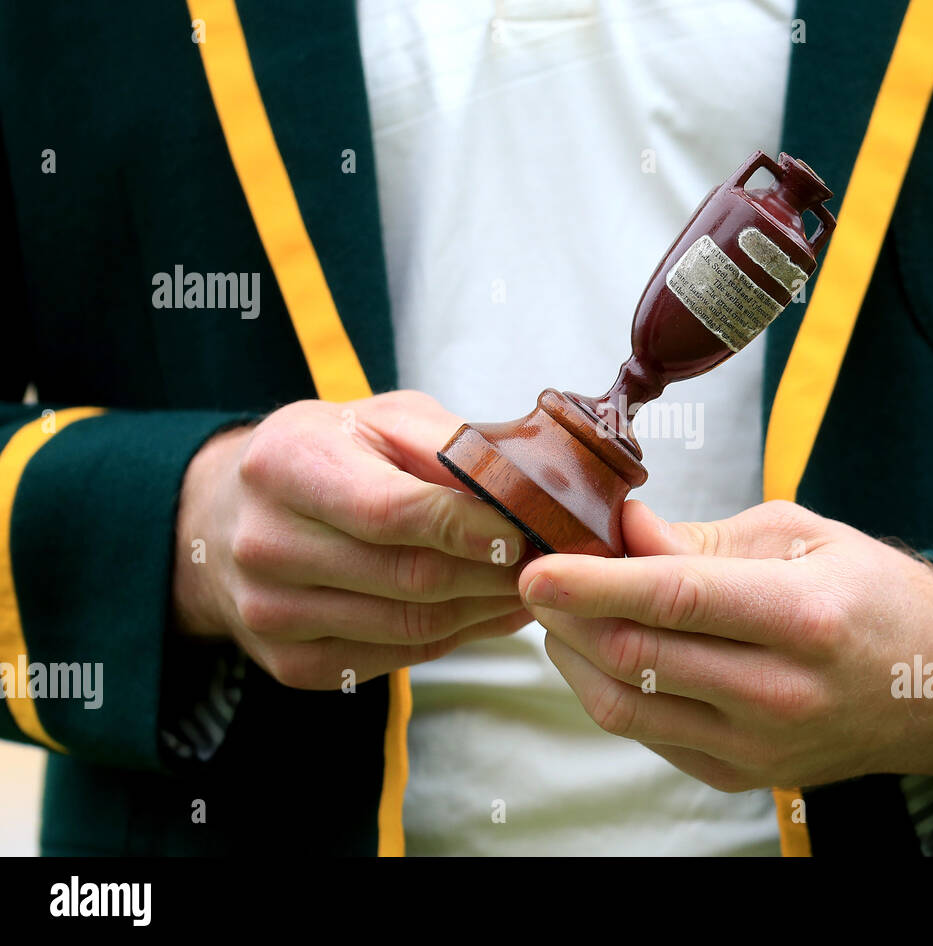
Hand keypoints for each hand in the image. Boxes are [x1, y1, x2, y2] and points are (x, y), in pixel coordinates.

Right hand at [173, 391, 531, 688]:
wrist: (231, 516)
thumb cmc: (329, 455)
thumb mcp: (379, 420)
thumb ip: (448, 443)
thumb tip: (527, 484)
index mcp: (284, 464)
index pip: (392, 510)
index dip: (471, 527)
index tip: (528, 530)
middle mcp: (264, 543)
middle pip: (410, 575)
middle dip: (495, 572)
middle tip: (549, 561)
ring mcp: (269, 612)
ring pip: (412, 624)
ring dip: (487, 609)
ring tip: (531, 585)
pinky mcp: (290, 664)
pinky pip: (399, 656)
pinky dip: (459, 637)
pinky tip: (492, 611)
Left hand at [520, 500, 932, 791]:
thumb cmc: (871, 594)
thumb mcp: (801, 536)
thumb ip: (702, 539)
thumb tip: (622, 529)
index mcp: (801, 617)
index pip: (673, 598)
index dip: (594, 582)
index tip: (536, 568)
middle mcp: (778, 692)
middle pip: (635, 655)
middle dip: (567, 614)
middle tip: (541, 576)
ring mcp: (757, 745)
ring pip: (625, 706)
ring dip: (574, 656)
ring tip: (563, 613)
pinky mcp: (740, 775)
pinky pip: (646, 735)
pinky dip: (609, 689)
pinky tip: (605, 650)